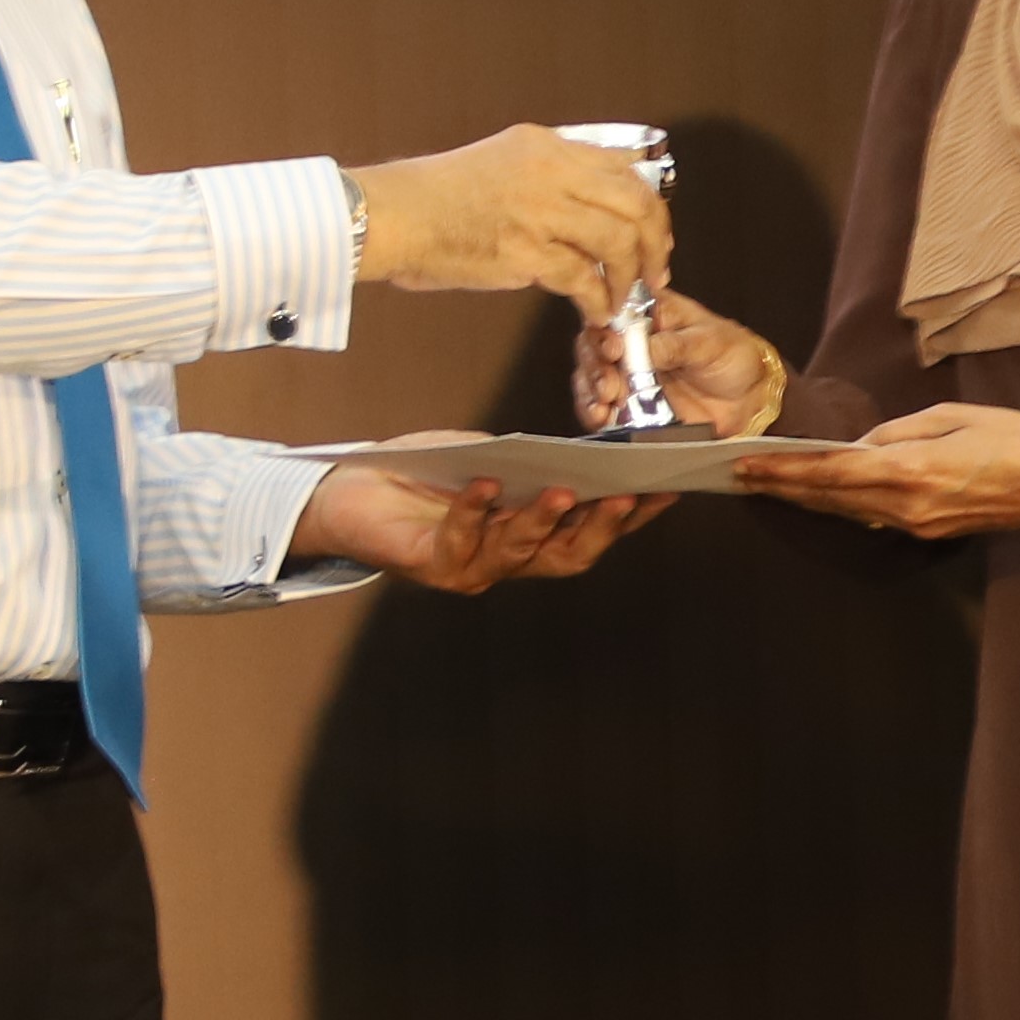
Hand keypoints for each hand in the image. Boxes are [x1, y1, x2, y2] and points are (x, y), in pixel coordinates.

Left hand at [290, 459, 656, 591]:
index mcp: (531, 536)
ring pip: (520, 553)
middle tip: (625, 494)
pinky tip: (487, 483)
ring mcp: (472, 569)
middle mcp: (508, 562)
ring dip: (544, 520)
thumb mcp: (491, 457)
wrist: (351, 489)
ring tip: (562, 488)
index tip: (667, 487)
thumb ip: (533, 463)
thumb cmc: (426, 472)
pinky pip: (459, 542)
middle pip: (569, 555)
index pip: (593, 531)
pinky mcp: (430, 565)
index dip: (633, 516)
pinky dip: (474, 511)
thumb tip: (585, 450)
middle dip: (601, 526)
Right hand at [348, 129, 668, 304]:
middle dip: (656, 243)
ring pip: (618, 240)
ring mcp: (538, 210)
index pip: (623, 167)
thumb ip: (546, 179)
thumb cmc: (434, 199)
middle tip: (655, 273)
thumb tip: (586, 210)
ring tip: (624, 299)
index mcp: (546, 146)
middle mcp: (549, 171)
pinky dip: (598, 302)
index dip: (649, 206)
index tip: (653, 235)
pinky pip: (583, 279)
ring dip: (631, 277)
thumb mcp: (500, 164)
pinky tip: (596, 314)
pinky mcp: (524, 251)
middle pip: (635, 202)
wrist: (391, 215)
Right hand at [570, 292, 790, 437]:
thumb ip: (678, 345)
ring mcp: (627, 375)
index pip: (612, 313)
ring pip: (591, 378)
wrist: (748, 397)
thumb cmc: (731, 355)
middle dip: (595, 366)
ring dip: (591, 392)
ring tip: (605, 403)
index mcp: (648, 314)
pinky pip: (603, 409)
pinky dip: (597, 414)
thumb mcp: (710, 342)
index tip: (614, 349)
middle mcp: (630, 342)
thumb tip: (646, 347)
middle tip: (610, 384)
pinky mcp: (630, 405)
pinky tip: (601, 418)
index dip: (604, 330)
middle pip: (592, 347)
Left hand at [734, 403, 1019, 537]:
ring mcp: (915, 524)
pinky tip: (819, 494)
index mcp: (909, 469)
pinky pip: (870, 517)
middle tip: (739, 475)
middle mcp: (904, 505)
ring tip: (768, 483)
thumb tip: (860, 444)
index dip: (784, 469)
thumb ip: (899, 431)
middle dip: (782, 485)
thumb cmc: (1015, 439)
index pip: (830, 470)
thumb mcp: (952, 416)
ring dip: (805, 498)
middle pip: (828, 497)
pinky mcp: (926, 531)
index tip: (747, 463)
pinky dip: (838, 505)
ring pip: (845, 511)